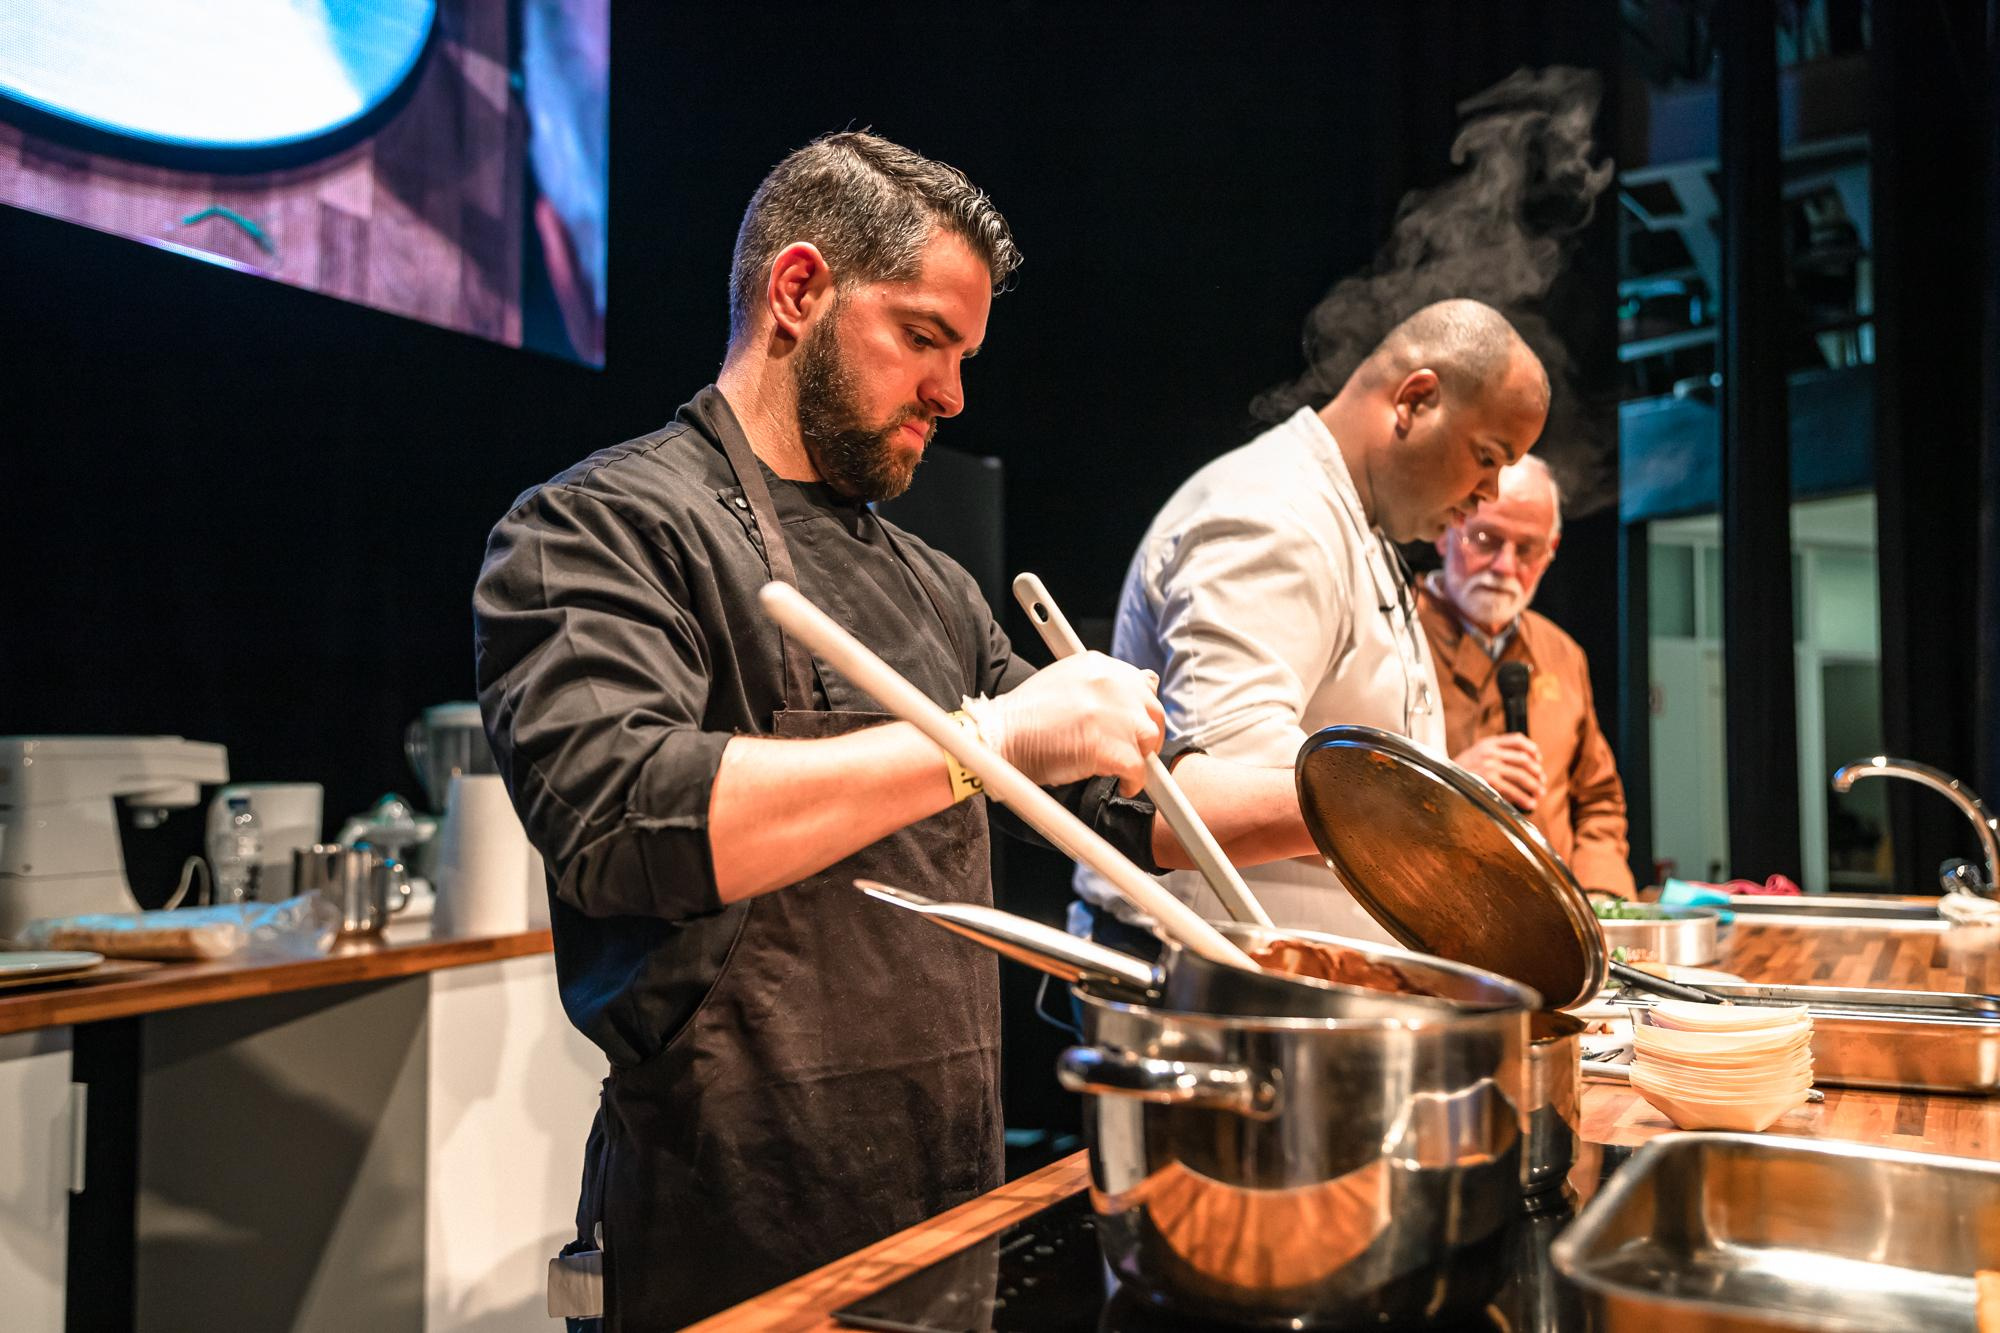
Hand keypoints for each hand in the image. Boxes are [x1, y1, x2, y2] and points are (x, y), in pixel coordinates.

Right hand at [965, 653, 1164, 795]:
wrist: (1001, 737)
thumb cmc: (1026, 718)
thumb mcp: (1064, 681)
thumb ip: (1100, 685)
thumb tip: (1139, 688)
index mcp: (1098, 664)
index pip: (1141, 683)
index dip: (1140, 710)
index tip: (1135, 727)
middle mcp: (1109, 682)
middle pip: (1152, 710)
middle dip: (1147, 735)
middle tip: (1137, 752)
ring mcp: (1110, 713)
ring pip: (1148, 738)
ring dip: (1141, 757)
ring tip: (1125, 770)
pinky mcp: (1109, 745)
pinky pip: (1139, 768)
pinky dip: (1134, 781)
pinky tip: (1123, 784)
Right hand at [1455, 733, 1544, 810]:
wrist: (1440, 780)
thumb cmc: (1459, 771)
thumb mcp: (1474, 754)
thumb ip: (1493, 753)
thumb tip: (1521, 764)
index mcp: (1488, 743)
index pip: (1517, 740)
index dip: (1532, 750)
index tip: (1538, 760)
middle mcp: (1490, 752)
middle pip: (1524, 760)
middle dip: (1537, 773)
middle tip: (1541, 782)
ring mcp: (1489, 766)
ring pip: (1522, 775)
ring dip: (1534, 786)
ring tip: (1539, 794)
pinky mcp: (1488, 781)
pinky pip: (1512, 790)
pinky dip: (1524, 798)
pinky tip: (1529, 804)